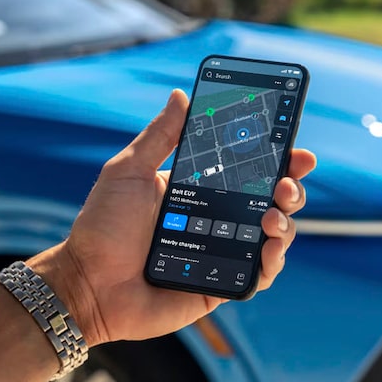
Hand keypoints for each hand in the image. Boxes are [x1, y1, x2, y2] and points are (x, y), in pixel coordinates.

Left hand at [34, 89, 316, 345]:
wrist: (87, 284)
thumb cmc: (102, 227)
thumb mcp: (128, 172)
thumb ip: (159, 136)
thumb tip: (181, 95)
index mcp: (198, 190)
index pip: (248, 169)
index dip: (277, 158)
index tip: (295, 147)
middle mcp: (216, 219)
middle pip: (270, 200)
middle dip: (291, 187)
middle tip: (288, 181)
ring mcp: (222, 253)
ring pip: (273, 236)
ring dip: (285, 223)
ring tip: (273, 215)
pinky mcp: (221, 285)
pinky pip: (259, 275)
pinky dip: (272, 262)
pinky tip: (270, 248)